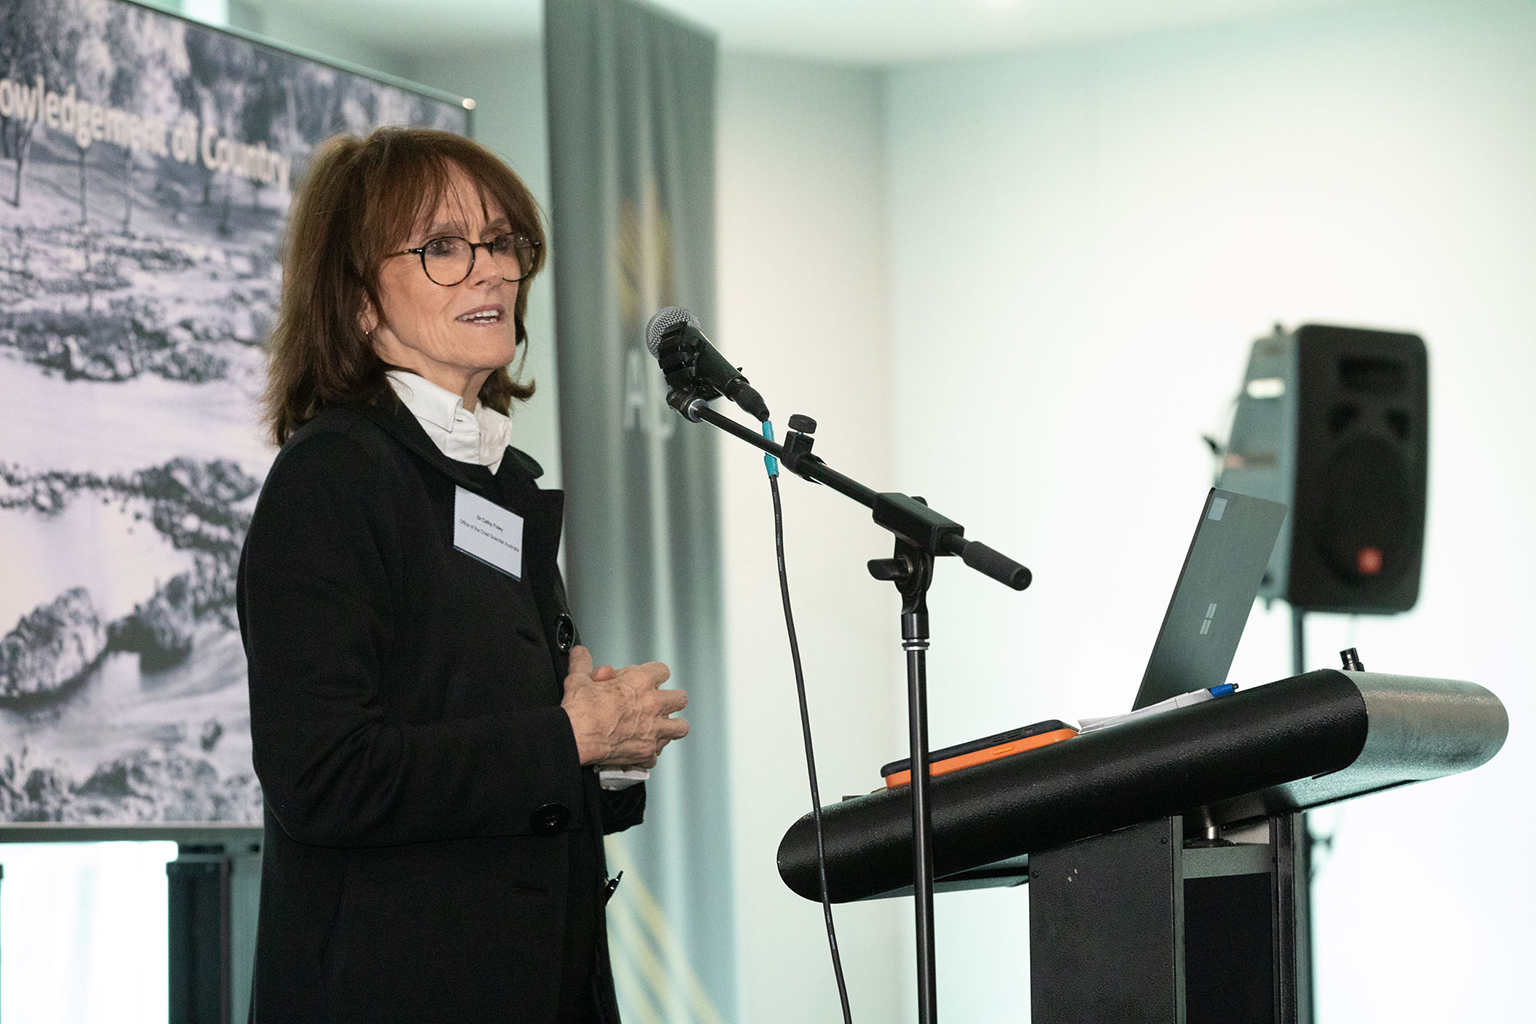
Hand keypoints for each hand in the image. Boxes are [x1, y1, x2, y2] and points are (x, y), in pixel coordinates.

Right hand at [560, 646, 688, 766]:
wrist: (575, 737)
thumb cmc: (580, 710)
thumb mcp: (579, 679)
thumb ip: (582, 664)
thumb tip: (580, 654)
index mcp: (640, 682)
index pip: (662, 671)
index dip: (654, 674)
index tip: (646, 679)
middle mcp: (652, 705)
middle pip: (679, 698)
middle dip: (671, 700)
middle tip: (659, 703)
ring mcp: (653, 730)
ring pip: (681, 727)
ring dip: (672, 727)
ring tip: (660, 727)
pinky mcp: (647, 751)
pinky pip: (657, 754)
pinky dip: (650, 753)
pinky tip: (641, 750)